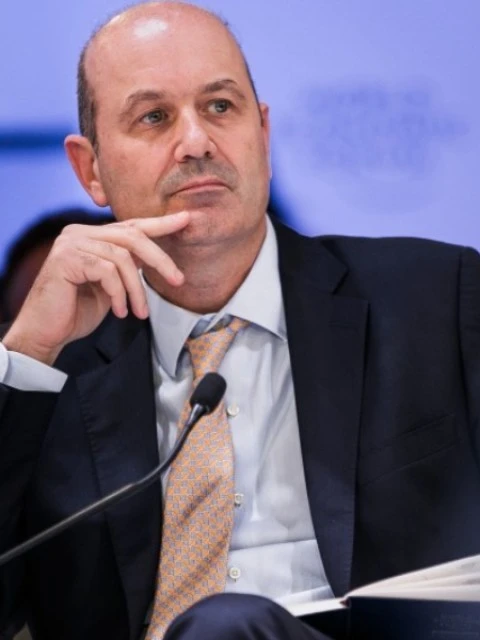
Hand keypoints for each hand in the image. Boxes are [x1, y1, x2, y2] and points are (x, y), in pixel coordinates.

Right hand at [2, 212, 189, 364]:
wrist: (46, 333)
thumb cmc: (76, 311)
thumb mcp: (110, 286)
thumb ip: (126, 267)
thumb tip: (156, 259)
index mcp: (91, 236)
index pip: (131, 226)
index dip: (160, 223)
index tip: (186, 219)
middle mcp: (79, 232)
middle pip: (132, 237)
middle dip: (160, 260)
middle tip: (179, 281)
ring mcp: (70, 243)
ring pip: (122, 258)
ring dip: (137, 289)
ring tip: (140, 312)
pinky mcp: (66, 258)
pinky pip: (107, 271)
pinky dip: (119, 294)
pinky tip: (120, 312)